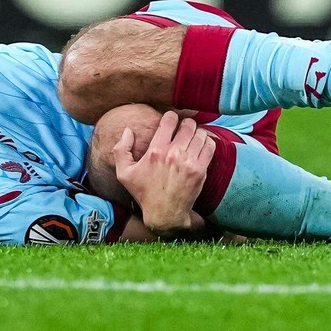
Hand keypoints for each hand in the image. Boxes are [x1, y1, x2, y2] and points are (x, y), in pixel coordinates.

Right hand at [113, 111, 214, 237]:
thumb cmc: (144, 193)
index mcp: (155, 151)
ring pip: (200, 133)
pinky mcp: (200, 170)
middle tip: (184, 128)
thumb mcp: (124, 173)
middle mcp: (173, 154)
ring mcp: (188, 162)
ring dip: (197, 132)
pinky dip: (207, 142)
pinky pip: (210, 146)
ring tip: (193, 136)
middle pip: (188, 124)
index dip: (171, 116)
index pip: (169, 120)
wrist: (164, 214)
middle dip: (186, 123)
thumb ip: (121, 150)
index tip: (171, 120)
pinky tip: (201, 145)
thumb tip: (128, 130)